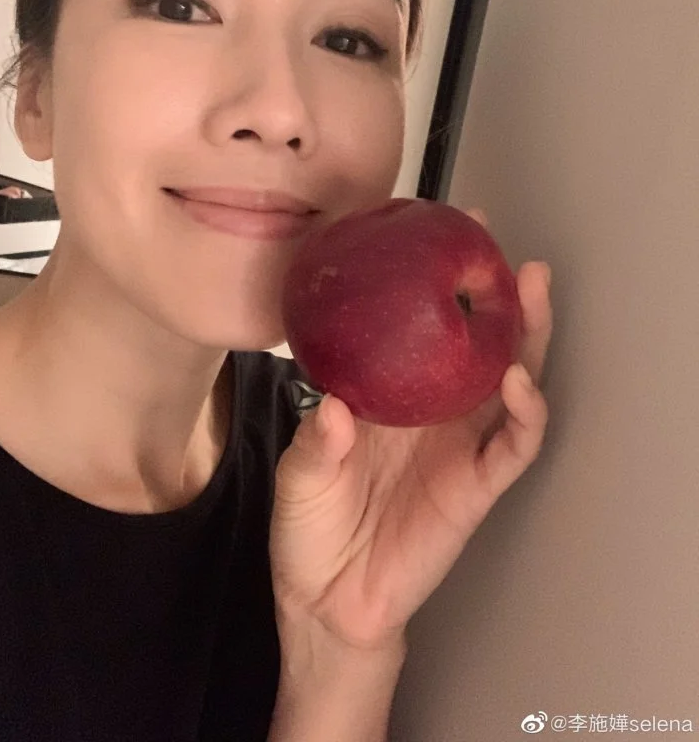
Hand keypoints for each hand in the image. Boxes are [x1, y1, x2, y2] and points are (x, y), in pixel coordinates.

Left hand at [270, 209, 551, 652]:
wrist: (325, 599)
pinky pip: (512, 445)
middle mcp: (434, 411)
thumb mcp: (299, 472)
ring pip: (510, 380)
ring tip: (529, 291)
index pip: (424, 328)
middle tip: (501, 245)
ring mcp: (460, 446)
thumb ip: (315, 441)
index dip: (435, 282)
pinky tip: (517, 381)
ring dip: (526, 337)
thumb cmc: (310, 524)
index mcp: (393, 394)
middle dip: (496, 293)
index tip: (438, 229)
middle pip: (479, 343)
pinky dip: (524, 413)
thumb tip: (335, 405)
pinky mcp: (476, 486)